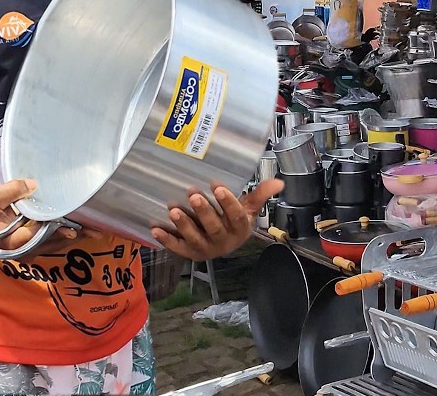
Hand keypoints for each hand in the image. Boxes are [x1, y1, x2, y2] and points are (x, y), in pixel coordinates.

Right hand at [0, 179, 100, 260]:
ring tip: (96, 229)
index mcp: (12, 241)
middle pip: (52, 242)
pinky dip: (68, 237)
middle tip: (96, 229)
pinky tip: (84, 230)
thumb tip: (33, 184)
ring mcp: (29, 252)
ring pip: (56, 245)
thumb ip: (10, 191)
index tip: (73, 227)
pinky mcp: (34, 249)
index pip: (37, 236)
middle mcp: (23, 251)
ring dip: (75, 237)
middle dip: (73, 235)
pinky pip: (54, 244)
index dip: (56, 231)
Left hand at [152, 179, 282, 260]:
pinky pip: (177, 248)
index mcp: (239, 229)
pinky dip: (167, 239)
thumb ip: (260, 195)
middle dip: (204, 212)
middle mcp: (223, 242)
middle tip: (194, 195)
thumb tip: (279, 182)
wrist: (225, 244)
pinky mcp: (190, 253)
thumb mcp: (248, 209)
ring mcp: (205, 249)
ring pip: (194, 239)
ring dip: (183, 225)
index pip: (236, 217)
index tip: (218, 187)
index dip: (228, 203)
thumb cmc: (234, 221)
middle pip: (214, 228)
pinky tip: (157, 228)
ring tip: (174, 210)